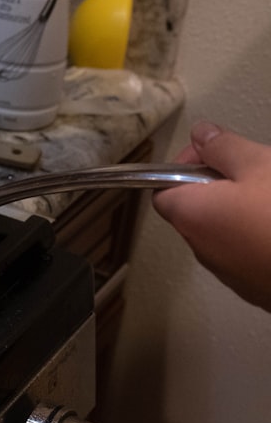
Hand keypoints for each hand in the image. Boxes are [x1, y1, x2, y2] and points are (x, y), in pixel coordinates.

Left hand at [152, 121, 270, 310]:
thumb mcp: (258, 166)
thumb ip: (224, 148)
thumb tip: (200, 134)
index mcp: (190, 216)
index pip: (163, 189)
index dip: (185, 165)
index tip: (214, 153)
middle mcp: (201, 248)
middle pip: (196, 209)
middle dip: (220, 185)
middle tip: (255, 171)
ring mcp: (230, 273)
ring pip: (226, 231)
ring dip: (242, 210)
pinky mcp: (257, 288)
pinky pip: (249, 252)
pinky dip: (259, 235)